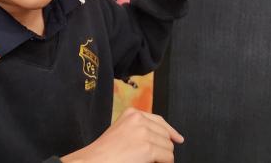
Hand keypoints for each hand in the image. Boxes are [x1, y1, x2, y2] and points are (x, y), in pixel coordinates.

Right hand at [60, 107, 183, 162]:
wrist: (93, 162)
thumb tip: (161, 137)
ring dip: (162, 157)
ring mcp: (143, 132)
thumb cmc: (104, 153)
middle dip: (163, 147)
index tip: (177, 138)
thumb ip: (139, 129)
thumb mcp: (122, 131)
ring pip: (168, 146)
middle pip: (165, 134)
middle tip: (154, 158)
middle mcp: (139, 119)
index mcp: (131, 113)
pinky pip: (167, 157)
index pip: (159, 120)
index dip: (170, 131)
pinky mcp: (147, 148)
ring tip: (149, 162)